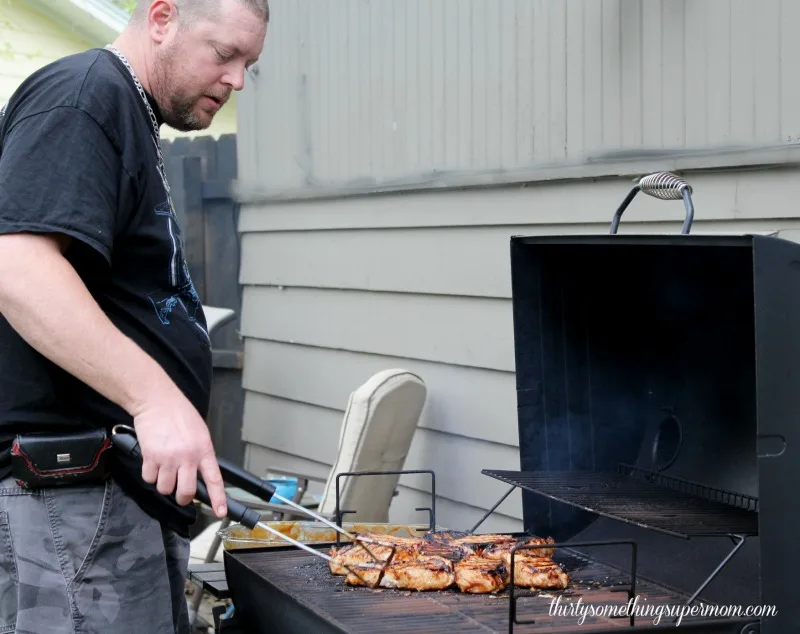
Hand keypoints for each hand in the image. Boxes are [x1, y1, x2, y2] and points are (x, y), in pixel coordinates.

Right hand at [131, 384, 227, 517]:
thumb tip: (200, 472)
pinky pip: (149, 478)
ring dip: (164, 483)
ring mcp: (168, 459)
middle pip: (186, 492)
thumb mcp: (200, 432)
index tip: (220, 512)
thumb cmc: (180, 414)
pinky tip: (154, 462)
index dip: (218, 499)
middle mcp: (187, 457)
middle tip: (181, 493)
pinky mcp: (150, 457)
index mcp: (204, 450)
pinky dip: (150, 474)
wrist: (157, 401)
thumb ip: (201, 453)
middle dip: (183, 497)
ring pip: (165, 488)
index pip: (214, 479)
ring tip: (165, 468)